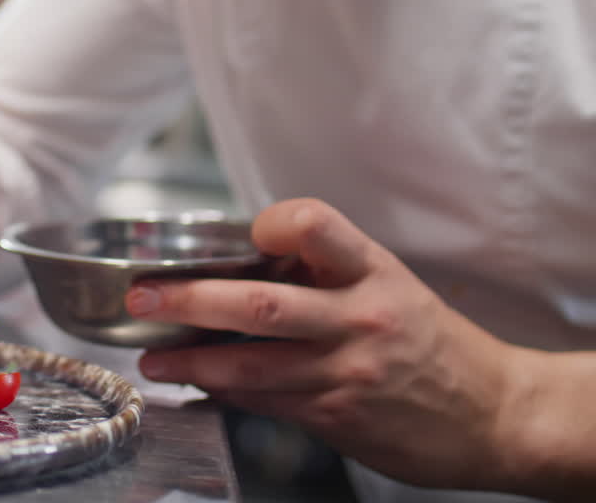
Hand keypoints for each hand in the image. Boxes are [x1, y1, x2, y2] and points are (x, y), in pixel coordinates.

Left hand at [126, 198, 521, 489]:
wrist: (495, 415)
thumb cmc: (432, 343)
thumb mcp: (390, 285)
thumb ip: (326, 269)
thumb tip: (247, 255)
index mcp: (373, 272)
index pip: (317, 227)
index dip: (276, 223)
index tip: (247, 231)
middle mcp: (359, 319)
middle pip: (261, 304)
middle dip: (191, 299)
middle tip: (144, 296)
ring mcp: (347, 372)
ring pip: (250, 364)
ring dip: (190, 360)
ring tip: (152, 355)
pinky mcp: (337, 416)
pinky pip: (265, 401)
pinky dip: (223, 391)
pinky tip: (197, 383)